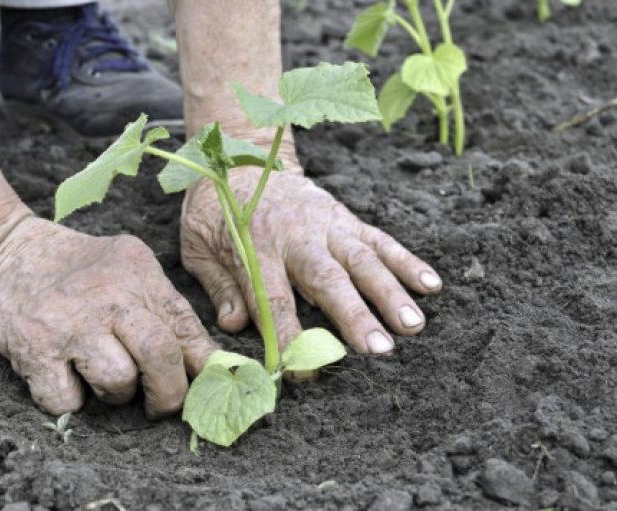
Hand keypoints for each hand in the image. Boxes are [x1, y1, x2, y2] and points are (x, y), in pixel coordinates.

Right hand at [0, 217, 217, 416]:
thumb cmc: (73, 272)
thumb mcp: (125, 271)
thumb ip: (163, 309)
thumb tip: (208, 364)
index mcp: (137, 272)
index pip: (185, 325)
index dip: (203, 365)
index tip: (205, 386)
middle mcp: (107, 294)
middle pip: (160, 355)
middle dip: (169, 393)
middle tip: (160, 403)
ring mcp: (69, 322)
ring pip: (118, 382)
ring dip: (115, 394)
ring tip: (100, 375)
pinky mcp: (33, 348)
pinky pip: (68, 402)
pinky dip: (69, 401)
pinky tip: (63, 376)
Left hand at [181, 164, 441, 358]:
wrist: (240, 158)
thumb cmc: (216, 211)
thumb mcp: (198, 246)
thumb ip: (219, 286)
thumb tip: (234, 326)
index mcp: (255, 246)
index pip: (273, 299)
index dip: (287, 337)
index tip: (300, 372)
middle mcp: (296, 235)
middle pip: (328, 280)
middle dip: (355, 316)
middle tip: (379, 350)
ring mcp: (326, 224)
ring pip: (363, 260)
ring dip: (390, 293)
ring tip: (413, 326)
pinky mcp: (346, 218)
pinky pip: (380, 240)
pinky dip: (407, 261)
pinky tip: (431, 285)